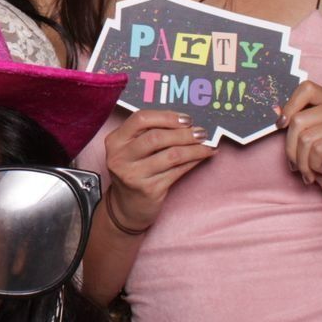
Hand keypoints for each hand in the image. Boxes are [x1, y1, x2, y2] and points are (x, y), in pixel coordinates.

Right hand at [103, 110, 213, 232]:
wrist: (127, 205)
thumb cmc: (134, 170)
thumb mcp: (132, 150)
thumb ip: (148, 133)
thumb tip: (185, 122)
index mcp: (115, 140)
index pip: (140, 119)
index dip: (166, 116)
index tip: (186, 119)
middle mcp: (120, 157)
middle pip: (156, 137)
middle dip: (183, 133)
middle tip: (201, 132)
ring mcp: (133, 175)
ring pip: (171, 155)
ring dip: (194, 148)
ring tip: (207, 144)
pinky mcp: (149, 189)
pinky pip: (177, 171)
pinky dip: (194, 161)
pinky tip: (203, 156)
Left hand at [278, 81, 321, 216]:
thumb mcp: (306, 141)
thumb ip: (294, 123)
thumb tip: (275, 110)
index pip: (307, 89)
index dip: (289, 107)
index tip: (281, 126)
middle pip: (299, 119)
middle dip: (291, 148)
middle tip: (297, 164)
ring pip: (306, 137)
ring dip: (302, 161)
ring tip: (310, 170)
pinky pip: (319, 149)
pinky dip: (314, 165)